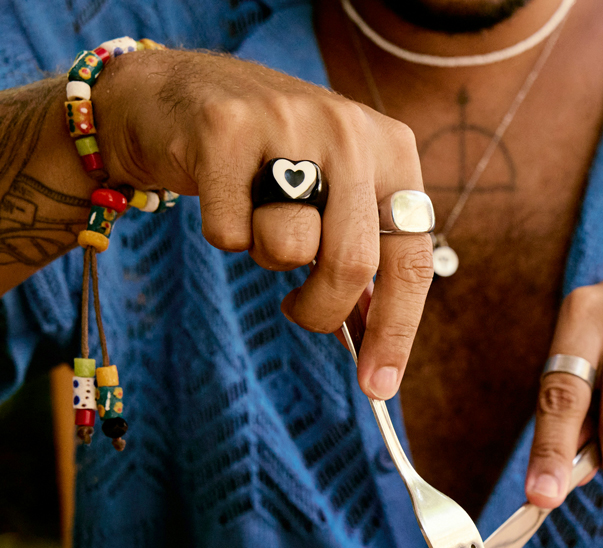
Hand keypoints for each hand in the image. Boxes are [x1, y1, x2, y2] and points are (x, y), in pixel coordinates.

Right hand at [92, 49, 430, 398]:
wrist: (176, 93)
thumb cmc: (269, 162)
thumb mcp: (335, 197)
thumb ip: (366, 259)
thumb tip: (381, 351)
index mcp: (393, 149)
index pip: (412, 258)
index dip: (397, 331)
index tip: (380, 386)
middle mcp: (350, 129)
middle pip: (353, 263)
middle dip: (323, 309)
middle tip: (299, 311)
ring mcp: (287, 121)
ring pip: (289, 247)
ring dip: (268, 258)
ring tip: (260, 218)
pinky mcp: (222, 129)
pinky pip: (230, 234)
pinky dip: (223, 234)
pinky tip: (221, 194)